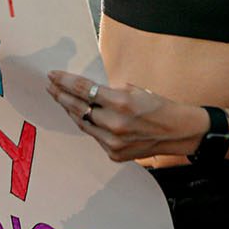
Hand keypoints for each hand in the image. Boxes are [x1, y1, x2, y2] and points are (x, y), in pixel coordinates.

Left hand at [47, 70, 207, 162]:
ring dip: (70, 111)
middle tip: (51, 86)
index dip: (66, 81)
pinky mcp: (114, 154)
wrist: (178, 132)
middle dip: (61, 95)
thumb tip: (87, 90)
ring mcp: (113, 143)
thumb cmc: (159, 107)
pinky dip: (88, 125)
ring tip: (61, 99)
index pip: (84, 90)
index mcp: (121, 103)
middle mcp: (115, 124)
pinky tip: (81, 115)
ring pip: (82, 124)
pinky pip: (94, 137)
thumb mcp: (136, 90)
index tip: (53, 75)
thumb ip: (110, 92)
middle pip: (78, 108)